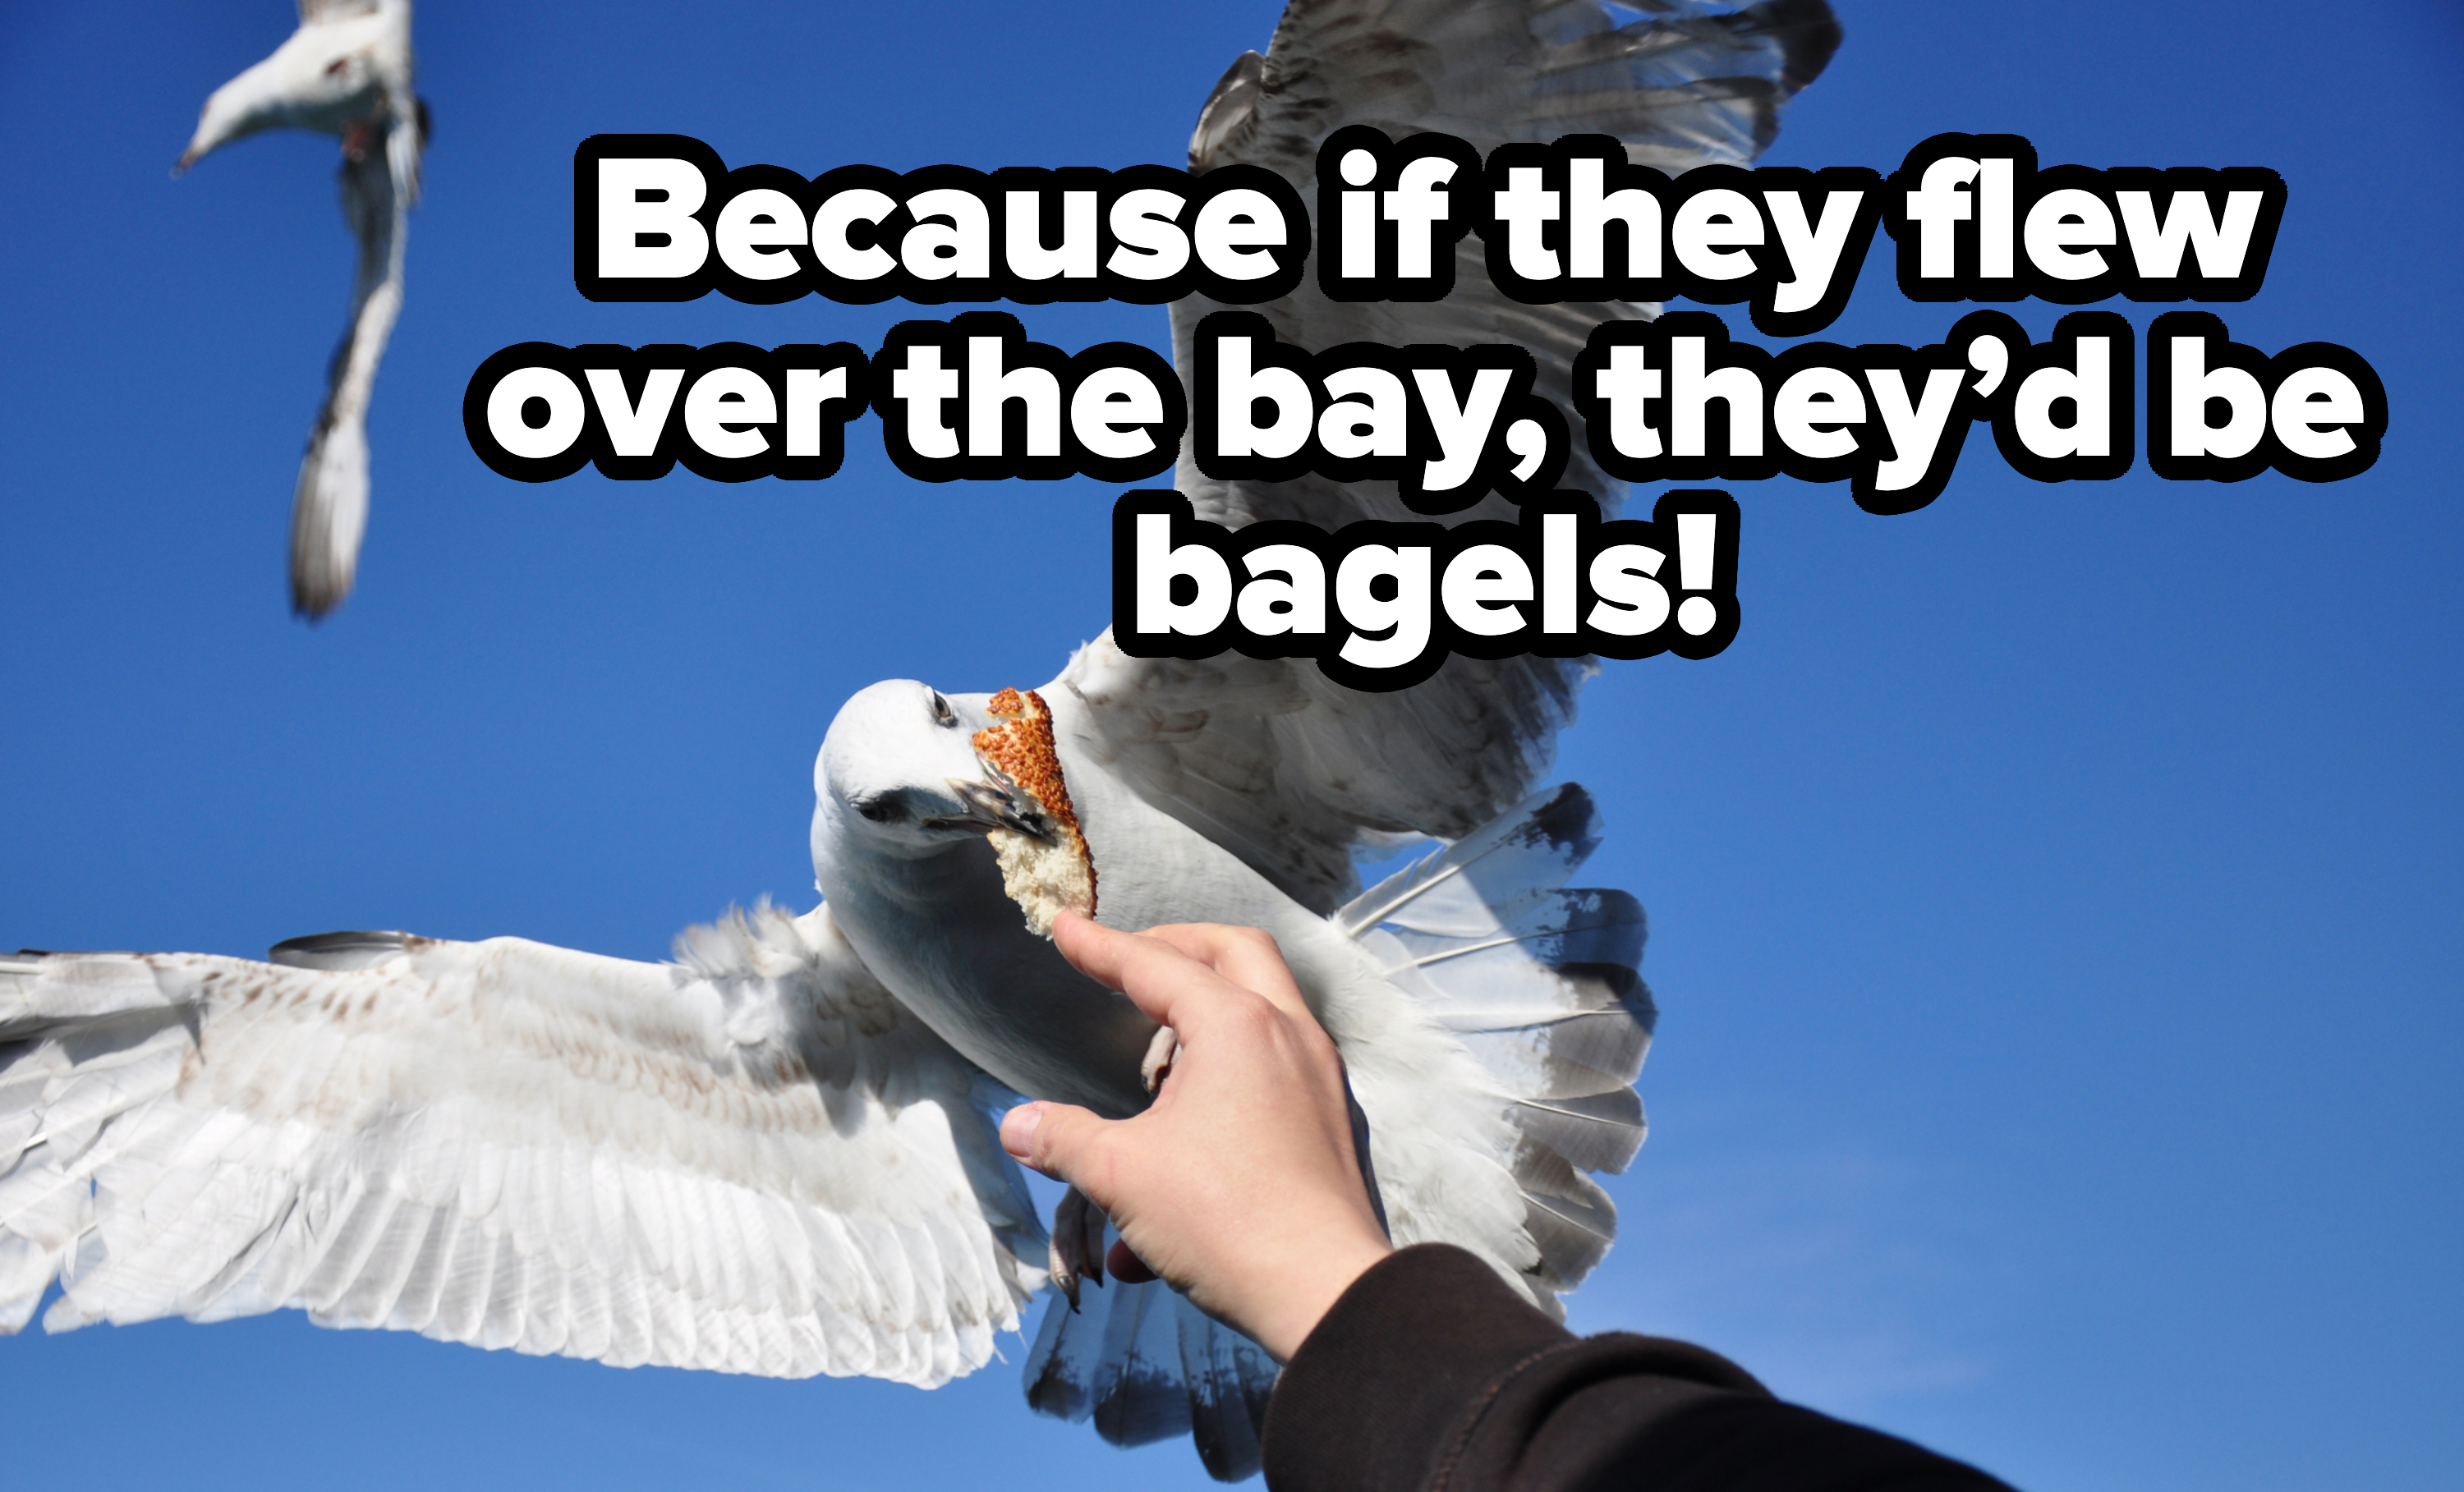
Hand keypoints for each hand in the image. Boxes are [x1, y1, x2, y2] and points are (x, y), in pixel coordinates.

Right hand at [999, 913, 1393, 1361]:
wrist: (1327, 1293)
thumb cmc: (1227, 1221)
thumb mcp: (1122, 1176)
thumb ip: (1064, 1140)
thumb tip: (1018, 1126)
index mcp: (1237, 1026)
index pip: (1156, 965)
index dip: (1101, 947)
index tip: (1064, 928)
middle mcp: (1288, 1035)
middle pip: (1232, 953)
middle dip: (1174, 949)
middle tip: (1126, 966)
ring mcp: (1320, 1077)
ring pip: (1264, 1010)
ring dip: (1206, 1017)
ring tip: (1154, 1065)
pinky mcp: (1334, 1122)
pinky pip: (1278, 1072)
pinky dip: (1231, 1076)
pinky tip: (1191, 1136)